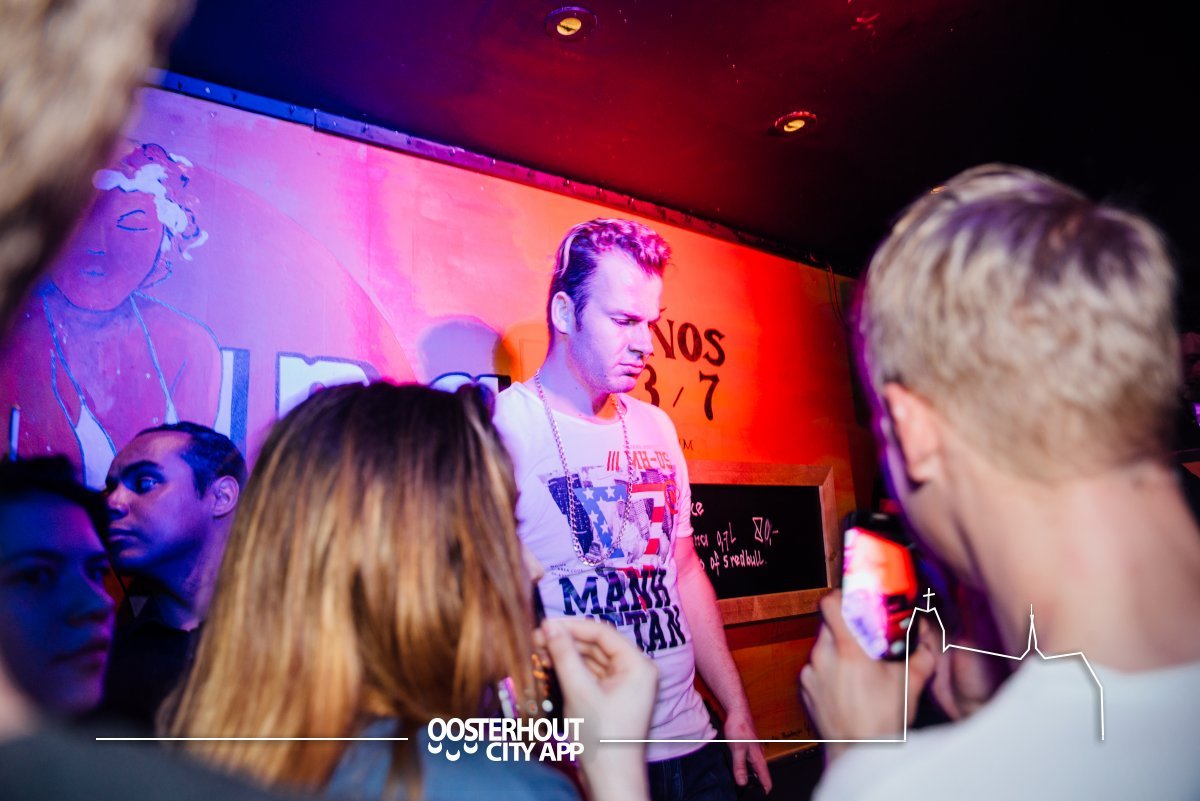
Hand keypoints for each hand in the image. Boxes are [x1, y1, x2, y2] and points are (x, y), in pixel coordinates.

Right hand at [542, 617, 656, 800]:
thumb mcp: (579, 691)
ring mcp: (626, 684)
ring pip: (592, 659)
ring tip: (540, 651)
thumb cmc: (601, 738)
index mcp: (638, 665)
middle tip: (536, 638)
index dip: (572, 626)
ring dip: (567, 654)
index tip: (545, 624)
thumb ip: (564, 655)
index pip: (602, 633)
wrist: (611, 778)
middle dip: (567, 641)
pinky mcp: (614, 697)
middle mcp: (636, 670)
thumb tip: (549, 625)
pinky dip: (573, 670)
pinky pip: (592, 674)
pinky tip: (553, 666)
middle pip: (597, 645)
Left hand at [723, 706, 771, 792]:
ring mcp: (754, 749)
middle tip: (752, 793)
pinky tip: (740, 767)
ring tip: (747, 784)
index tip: (762, 797)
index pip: (766, 778)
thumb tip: (742, 782)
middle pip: (762, 773)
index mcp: (758, 757)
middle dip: (759, 784)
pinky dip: (747, 766)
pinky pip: (750, 759)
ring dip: (752, 775)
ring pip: (756, 766)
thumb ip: (740, 766)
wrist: (737, 710)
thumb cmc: (739, 726)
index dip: (765, 789)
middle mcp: (758, 754)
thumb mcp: (737, 749)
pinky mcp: (748, 745)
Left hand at [798, 590, 935, 764]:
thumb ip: (921, 656)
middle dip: (844, 627)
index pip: (830, 604)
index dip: (839, 596)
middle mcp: (823, 658)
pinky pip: (815, 668)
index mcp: (847, 651)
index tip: (850, 598)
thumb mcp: (910, 685)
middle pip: (827, 625)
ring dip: (836, 650)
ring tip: (857, 665)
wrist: (860, 754)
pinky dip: (828, 670)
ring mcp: (811, 674)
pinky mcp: (805, 689)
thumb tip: (927, 641)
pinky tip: (846, 685)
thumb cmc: (882, 722)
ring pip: (821, 647)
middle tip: (863, 635)